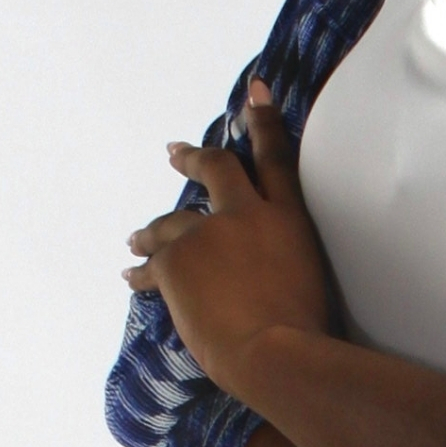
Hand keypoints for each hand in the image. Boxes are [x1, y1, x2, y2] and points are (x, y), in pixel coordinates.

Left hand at [124, 80, 331, 400]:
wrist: (274, 353)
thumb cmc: (306, 336)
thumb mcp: (315, 288)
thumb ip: (289, 270)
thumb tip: (269, 283)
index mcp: (290, 221)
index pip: (277, 159)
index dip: (265, 122)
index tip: (254, 93)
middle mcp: (248, 216)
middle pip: (217, 168)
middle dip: (194, 157)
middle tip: (174, 152)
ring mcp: (208, 235)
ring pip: (172, 222)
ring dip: (152, 229)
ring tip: (136, 238)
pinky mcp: (175, 261)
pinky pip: (150, 265)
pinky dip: (141, 273)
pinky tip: (130, 276)